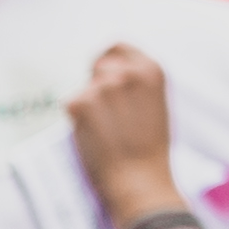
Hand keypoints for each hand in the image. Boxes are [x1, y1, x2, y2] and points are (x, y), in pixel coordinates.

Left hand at [68, 46, 181, 228]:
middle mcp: (127, 72)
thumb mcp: (156, 105)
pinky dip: (77, 122)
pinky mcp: (81, 102)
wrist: (140, 182)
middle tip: (108, 117)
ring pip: (85, 90)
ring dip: (89, 107)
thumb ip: (137, 85)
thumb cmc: (150, 151)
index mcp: (152, 70)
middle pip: (98, 67)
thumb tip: (111, 73)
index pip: (117, 47)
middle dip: (97, 86)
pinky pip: (71, 105)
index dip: (107, 60)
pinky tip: (95, 139)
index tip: (102, 73)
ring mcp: (103, 86)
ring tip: (107, 133)